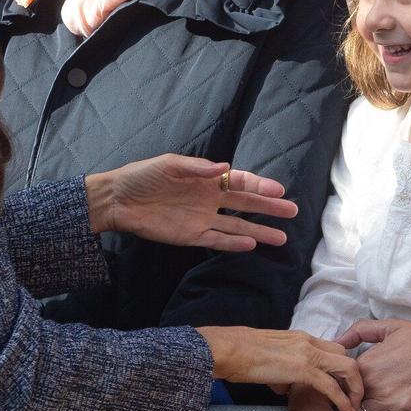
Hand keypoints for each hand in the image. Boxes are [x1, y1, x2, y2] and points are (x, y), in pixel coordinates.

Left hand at [86, 156, 295, 250]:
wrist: (118, 199)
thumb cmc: (143, 176)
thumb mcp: (169, 165)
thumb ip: (198, 168)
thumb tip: (225, 168)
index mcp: (207, 179)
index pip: (241, 182)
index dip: (261, 185)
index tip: (279, 190)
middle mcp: (210, 199)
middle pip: (246, 204)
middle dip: (269, 208)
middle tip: (292, 212)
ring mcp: (202, 219)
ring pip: (237, 227)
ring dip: (258, 231)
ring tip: (281, 238)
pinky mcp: (190, 236)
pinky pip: (216, 240)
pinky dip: (233, 244)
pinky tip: (251, 245)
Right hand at [197, 326, 363, 410]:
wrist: (228, 349)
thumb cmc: (240, 354)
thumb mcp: (268, 359)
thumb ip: (282, 371)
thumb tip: (284, 387)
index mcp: (301, 337)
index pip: (333, 347)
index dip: (342, 366)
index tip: (344, 383)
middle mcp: (309, 341)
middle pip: (346, 355)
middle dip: (355, 377)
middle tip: (355, 395)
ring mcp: (308, 354)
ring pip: (347, 367)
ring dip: (355, 388)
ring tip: (355, 406)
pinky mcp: (303, 369)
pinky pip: (332, 385)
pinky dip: (342, 399)